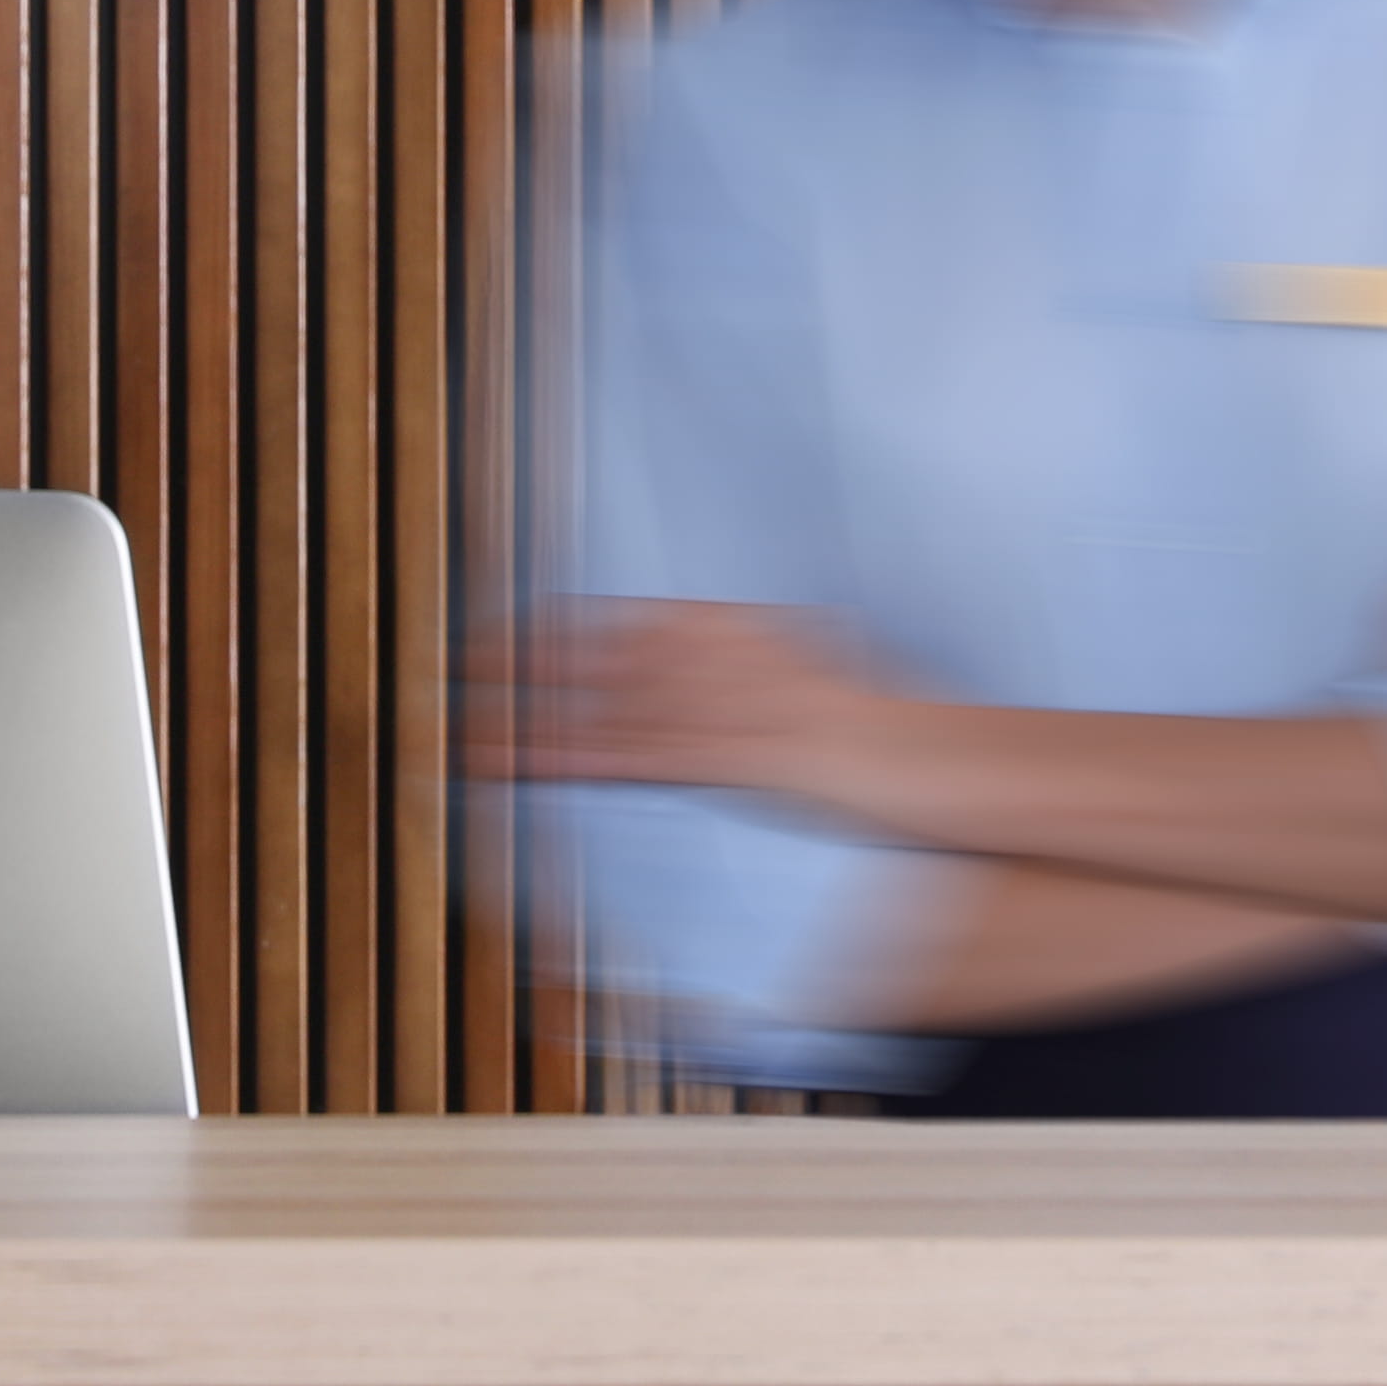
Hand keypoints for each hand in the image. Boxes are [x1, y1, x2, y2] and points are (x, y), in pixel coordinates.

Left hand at [467, 596, 927, 821]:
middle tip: (454, 661)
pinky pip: (624, 757)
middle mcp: (722, 654)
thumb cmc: (890, 724)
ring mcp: (721, 704)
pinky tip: (509, 763)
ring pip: (601, 701)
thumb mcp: (823, 670)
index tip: (515, 628)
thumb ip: (766, 666)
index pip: (640, 622)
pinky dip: (560, 757)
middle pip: (605, 654)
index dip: (570, 626)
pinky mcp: (721, 758)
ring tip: (453, 714)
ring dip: (524, 707)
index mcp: (745, 627)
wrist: (932, 759)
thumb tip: (734, 657)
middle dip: (528, 658)